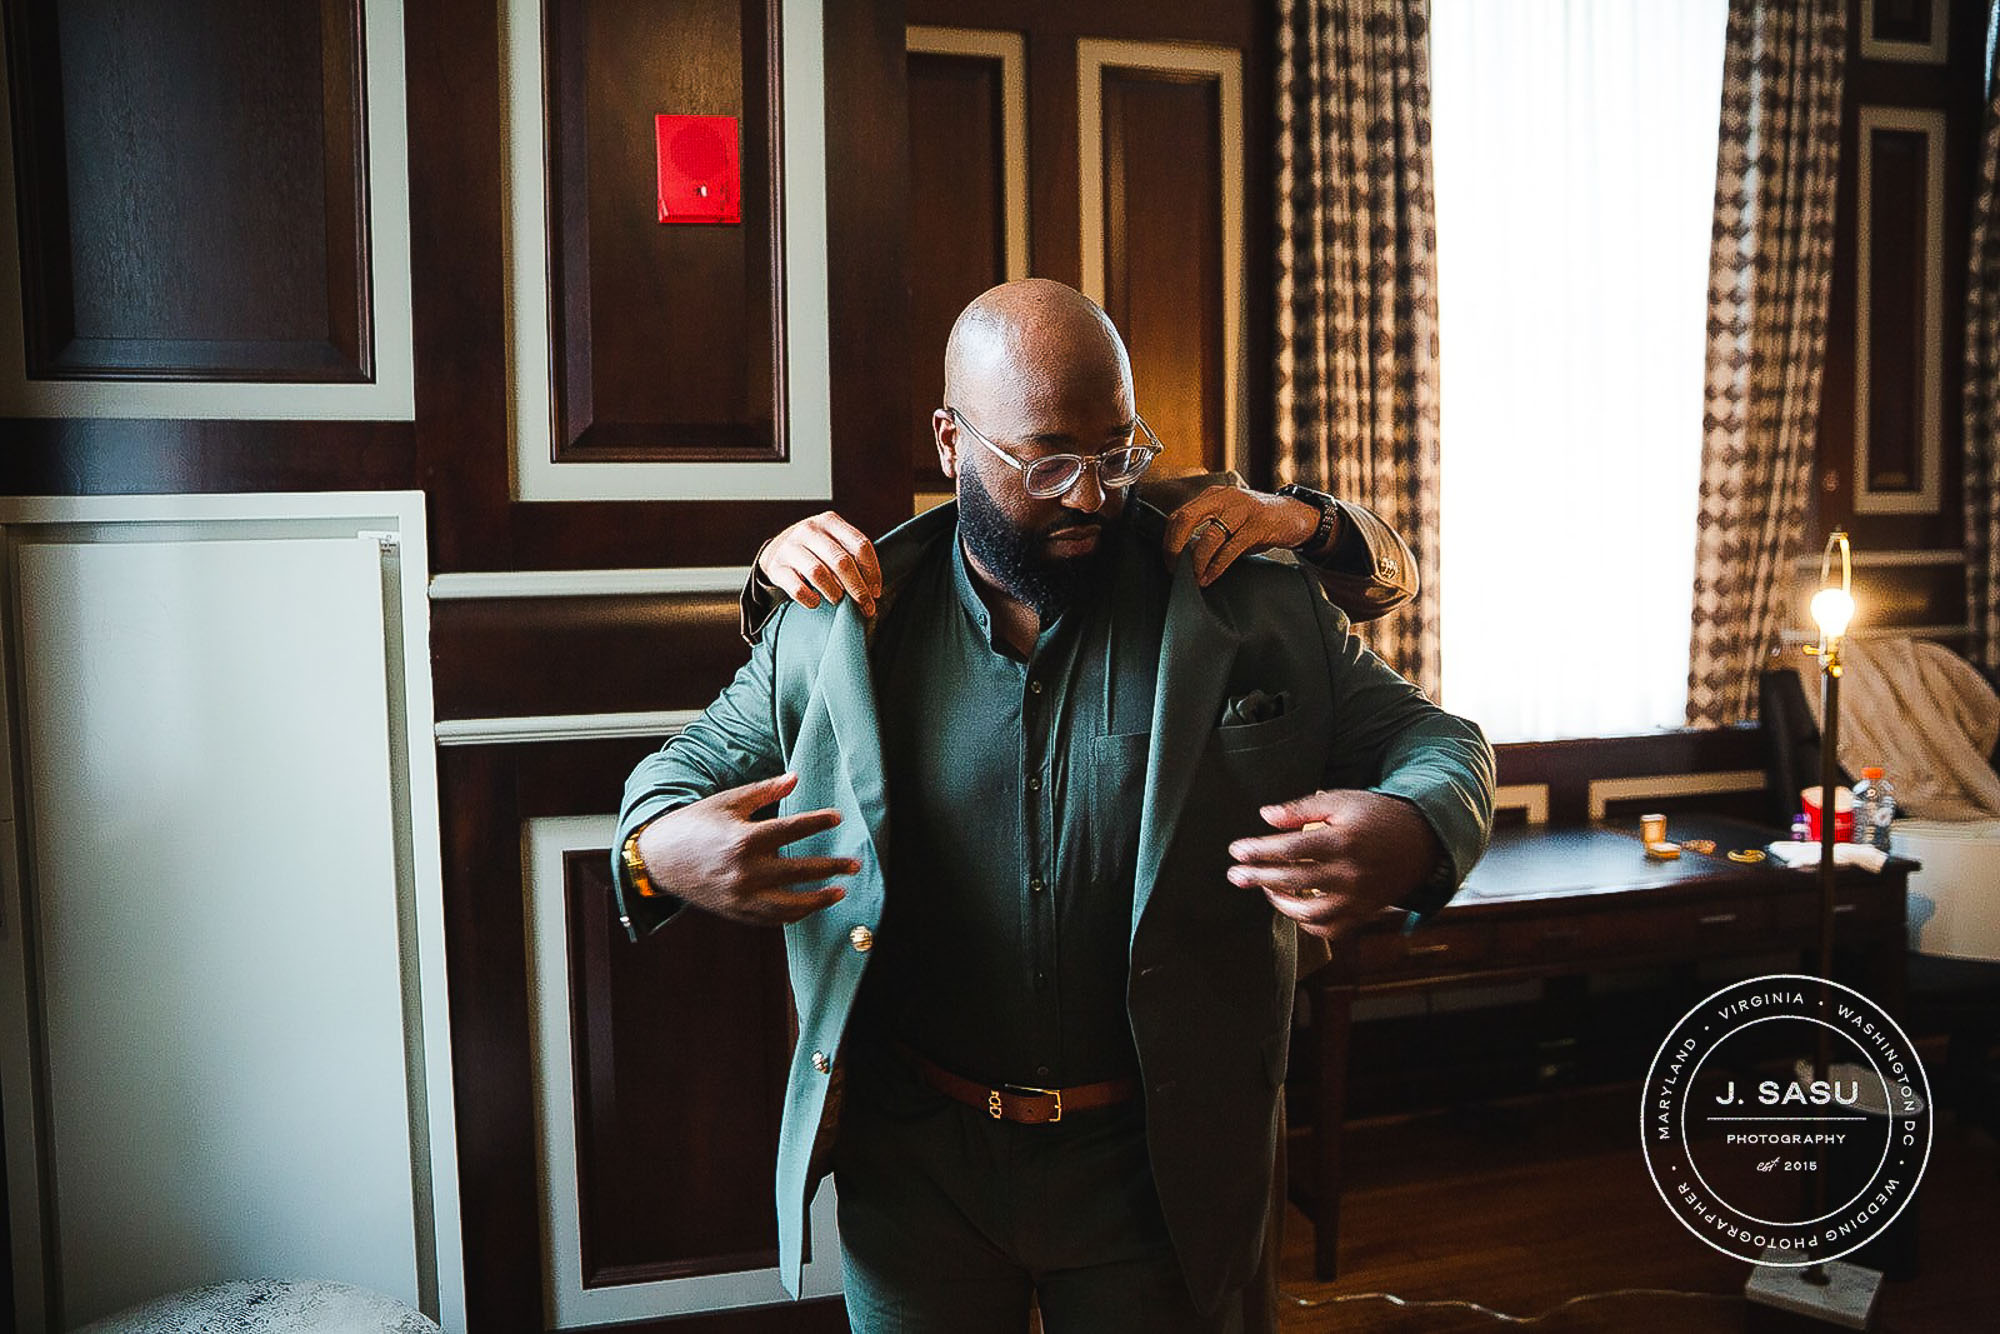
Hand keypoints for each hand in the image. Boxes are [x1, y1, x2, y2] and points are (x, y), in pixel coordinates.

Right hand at [634, 772, 855, 925]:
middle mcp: (744, 872)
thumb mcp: (728, 802)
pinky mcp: (736, 913)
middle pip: (799, 871)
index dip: (817, 822)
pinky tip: (810, 906)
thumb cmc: (695, 825)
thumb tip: (796, 777)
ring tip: (839, 891)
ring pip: (790, 906)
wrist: (660, 860)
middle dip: (831, 868)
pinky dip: (794, 914)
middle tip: (854, 864)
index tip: (838, 818)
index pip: (791, 831)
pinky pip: (772, 919)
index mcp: (742, 840)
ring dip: (819, 900)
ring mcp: (740, 896)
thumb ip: (764, 792)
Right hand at [758, 511, 881, 615]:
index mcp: (830, 521)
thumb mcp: (833, 542)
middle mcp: (810, 530)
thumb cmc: (815, 550)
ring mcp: (791, 547)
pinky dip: (810, 599)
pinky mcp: (777, 567)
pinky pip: (797, 588)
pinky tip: (816, 601)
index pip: (860, 545)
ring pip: (819, 574)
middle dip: (858, 589)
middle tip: (865, 606)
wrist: (776, 550)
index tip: (875, 592)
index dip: (872, 572)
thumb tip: (872, 589)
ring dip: (834, 592)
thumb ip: (853, 556)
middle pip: (842, 562)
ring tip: (838, 599)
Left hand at [1161, 486, 1322, 585]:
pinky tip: (1210, 577)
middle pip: (1185, 519)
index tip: (1169, 560)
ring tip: (1195, 577)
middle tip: (1174, 568)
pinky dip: (1216, 566)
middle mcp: (1224, 498)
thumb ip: (1207, 531)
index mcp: (1213, 495)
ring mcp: (1241, 510)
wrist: (1296, 515)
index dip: (1169, 540)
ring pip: (1208, 536)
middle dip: (1174, 547)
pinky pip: (1230, 548)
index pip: (1179, 514)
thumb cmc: (1258, 521)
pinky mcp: (1258, 525)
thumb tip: (1182, 555)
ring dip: (1197, 561)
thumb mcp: (1229, 519)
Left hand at [1224, 789, 1442, 940]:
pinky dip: (1306, 922)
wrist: (1421, 842)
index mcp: (1342, 841)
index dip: (1259, 850)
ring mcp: (1357, 897)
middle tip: (1234, 875)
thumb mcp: (1341, 801)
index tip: (1236, 850)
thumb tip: (1264, 815)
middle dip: (1258, 878)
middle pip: (1294, 880)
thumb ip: (1301, 808)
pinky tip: (1292, 906)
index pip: (1291, 848)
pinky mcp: (1362, 912)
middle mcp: (1349, 873)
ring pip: (1310, 912)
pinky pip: (1330, 928)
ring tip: (1263, 887)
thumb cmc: (1376, 817)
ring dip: (1280, 902)